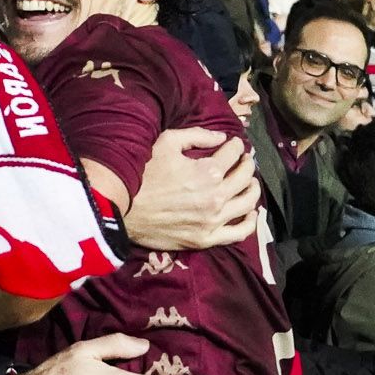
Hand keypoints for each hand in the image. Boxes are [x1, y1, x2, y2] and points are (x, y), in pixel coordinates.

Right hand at [125, 129, 261, 249]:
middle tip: (243, 160)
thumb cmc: (142, 174)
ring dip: (252, 188)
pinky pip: (240, 232)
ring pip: (248, 202)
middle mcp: (216, 196)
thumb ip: (197, 135)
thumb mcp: (166, 143)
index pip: (234, 153)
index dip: (235, 145)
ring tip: (248, 182)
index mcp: (209, 171)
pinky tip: (251, 212)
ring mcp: (213, 220)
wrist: (122, 210)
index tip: (233, 144)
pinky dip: (250, 221)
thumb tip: (221, 137)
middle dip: (247, 163)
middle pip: (246, 176)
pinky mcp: (206, 239)